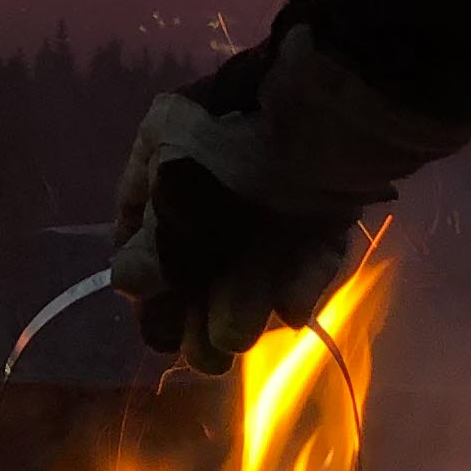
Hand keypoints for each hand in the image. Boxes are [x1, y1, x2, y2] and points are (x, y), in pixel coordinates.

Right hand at [108, 19, 470, 374]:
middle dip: (198, 303)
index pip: (140, 215)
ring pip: (255, 253)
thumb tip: (126, 283)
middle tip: (202, 355)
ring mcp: (276, 181)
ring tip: (236, 338)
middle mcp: (218, 162)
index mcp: (168, 143)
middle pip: (201, 246)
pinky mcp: (326, 199)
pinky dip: (298, 279)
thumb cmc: (239, 154)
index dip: (142, 269)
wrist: (344, 115)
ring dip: (242, 300)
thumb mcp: (180, 199)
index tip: (150, 310)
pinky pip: (307, 245)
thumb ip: (155, 248)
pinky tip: (291, 311)